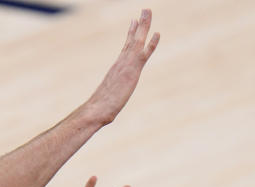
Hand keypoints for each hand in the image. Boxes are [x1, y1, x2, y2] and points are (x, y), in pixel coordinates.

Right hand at [86, 9, 159, 124]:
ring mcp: (126, 65)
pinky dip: (151, 42)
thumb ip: (108, 97)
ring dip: (144, 25)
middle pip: (132, 39)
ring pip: (138, 41)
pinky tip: (157, 33)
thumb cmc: (99, 108)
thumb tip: (104, 106)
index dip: (131, 34)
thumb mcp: (107, 99)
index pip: (126, 46)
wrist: (97, 109)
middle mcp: (121, 62)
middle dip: (140, 24)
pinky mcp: (132, 71)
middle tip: (145, 10)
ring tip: (148, 11)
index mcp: (116, 68)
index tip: (134, 22)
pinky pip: (143, 53)